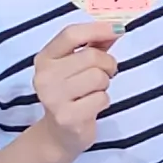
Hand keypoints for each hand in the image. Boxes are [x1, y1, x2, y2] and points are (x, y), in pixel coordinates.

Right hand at [27, 19, 118, 158]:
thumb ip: (93, 45)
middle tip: (105, 75)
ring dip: (104, 85)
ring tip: (94, 92)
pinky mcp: (67, 117)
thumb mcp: (76, 67)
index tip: (118, 29)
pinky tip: (91, 107)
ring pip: (98, 77)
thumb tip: (115, 28)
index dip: (97, 29)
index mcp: (45, 58)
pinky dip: (103, 101)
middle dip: (107, 64)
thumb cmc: (72, 94)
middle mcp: (44, 76)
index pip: (71, 34)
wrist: (59, 134)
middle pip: (91, 57)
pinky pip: (101, 98)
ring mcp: (53, 98)